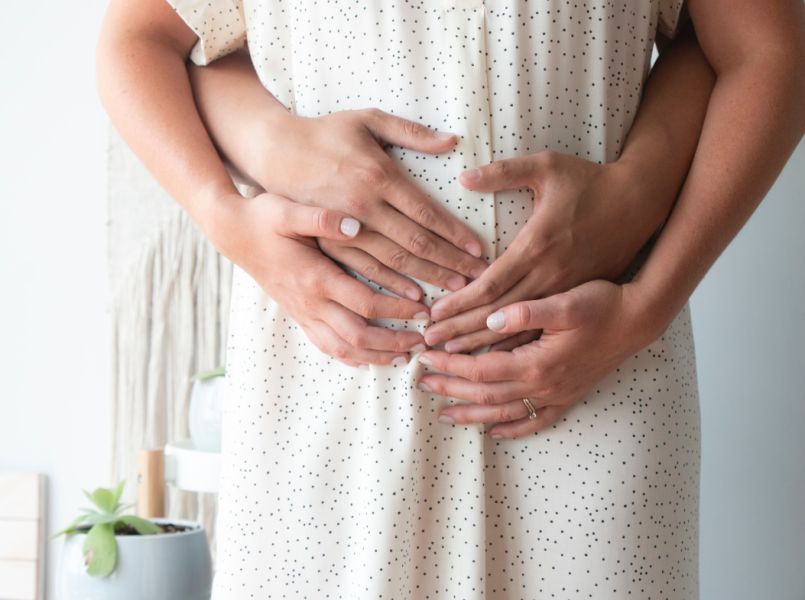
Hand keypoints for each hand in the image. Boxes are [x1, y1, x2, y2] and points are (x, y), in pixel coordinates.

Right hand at [209, 191, 429, 366]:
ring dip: (375, 356)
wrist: (232, 233)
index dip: (397, 310)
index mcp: (315, 278)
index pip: (365, 303)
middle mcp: (310, 302)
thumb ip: (322, 218)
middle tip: (422, 342)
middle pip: (358, 336)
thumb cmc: (262, 218)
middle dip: (393, 343)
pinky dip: (349, 357)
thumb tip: (355, 224)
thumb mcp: (288, 211)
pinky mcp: (298, 315)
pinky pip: (325, 346)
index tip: (424, 309)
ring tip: (403, 357)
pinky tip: (367, 359)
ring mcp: (302, 313)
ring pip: (342, 349)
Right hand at [246, 107, 488, 293]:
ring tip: (456, 290)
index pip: (426, 213)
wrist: (274, 152)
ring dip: (427, 277)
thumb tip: (452, 141)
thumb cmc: (325, 133)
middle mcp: (363, 206)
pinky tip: (414, 295)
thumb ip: (411, 132)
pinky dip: (391, 286)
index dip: (455, 234)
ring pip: (393, 262)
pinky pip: (364, 270)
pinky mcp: (328, 242)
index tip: (479, 249)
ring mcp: (344, 228)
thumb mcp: (367, 119)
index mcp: (378, 175)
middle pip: (415, 243)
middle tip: (478, 277)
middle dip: (450, 262)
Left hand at [416, 280, 657, 438]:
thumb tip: (490, 320)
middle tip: (422, 384)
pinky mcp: (568, 397)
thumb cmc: (601, 305)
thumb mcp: (564, 301)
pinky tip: (496, 433)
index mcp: (536, 362)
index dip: (450, 364)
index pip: (480, 368)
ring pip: (505, 413)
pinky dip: (513, 430)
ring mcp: (557, 395)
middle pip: (485, 394)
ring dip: (472, 415)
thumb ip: (525, 312)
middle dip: (451, 388)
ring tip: (445, 415)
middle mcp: (543, 385)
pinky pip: (536, 421)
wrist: (638, 320)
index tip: (426, 356)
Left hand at [424, 151, 662, 351]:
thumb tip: (463, 176)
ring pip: (517, 329)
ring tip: (452, 358)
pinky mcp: (575, 298)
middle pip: (496, 315)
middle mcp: (548, 276)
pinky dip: (516, 345)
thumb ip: (503, 172)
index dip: (458, 303)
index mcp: (536, 247)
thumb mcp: (548, 166)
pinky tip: (495, 358)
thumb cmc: (591, 182)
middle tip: (428, 344)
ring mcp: (564, 291)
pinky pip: (541, 330)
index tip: (432, 315)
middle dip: (460, 331)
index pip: (488, 285)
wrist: (642, 204)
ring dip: (483, 345)